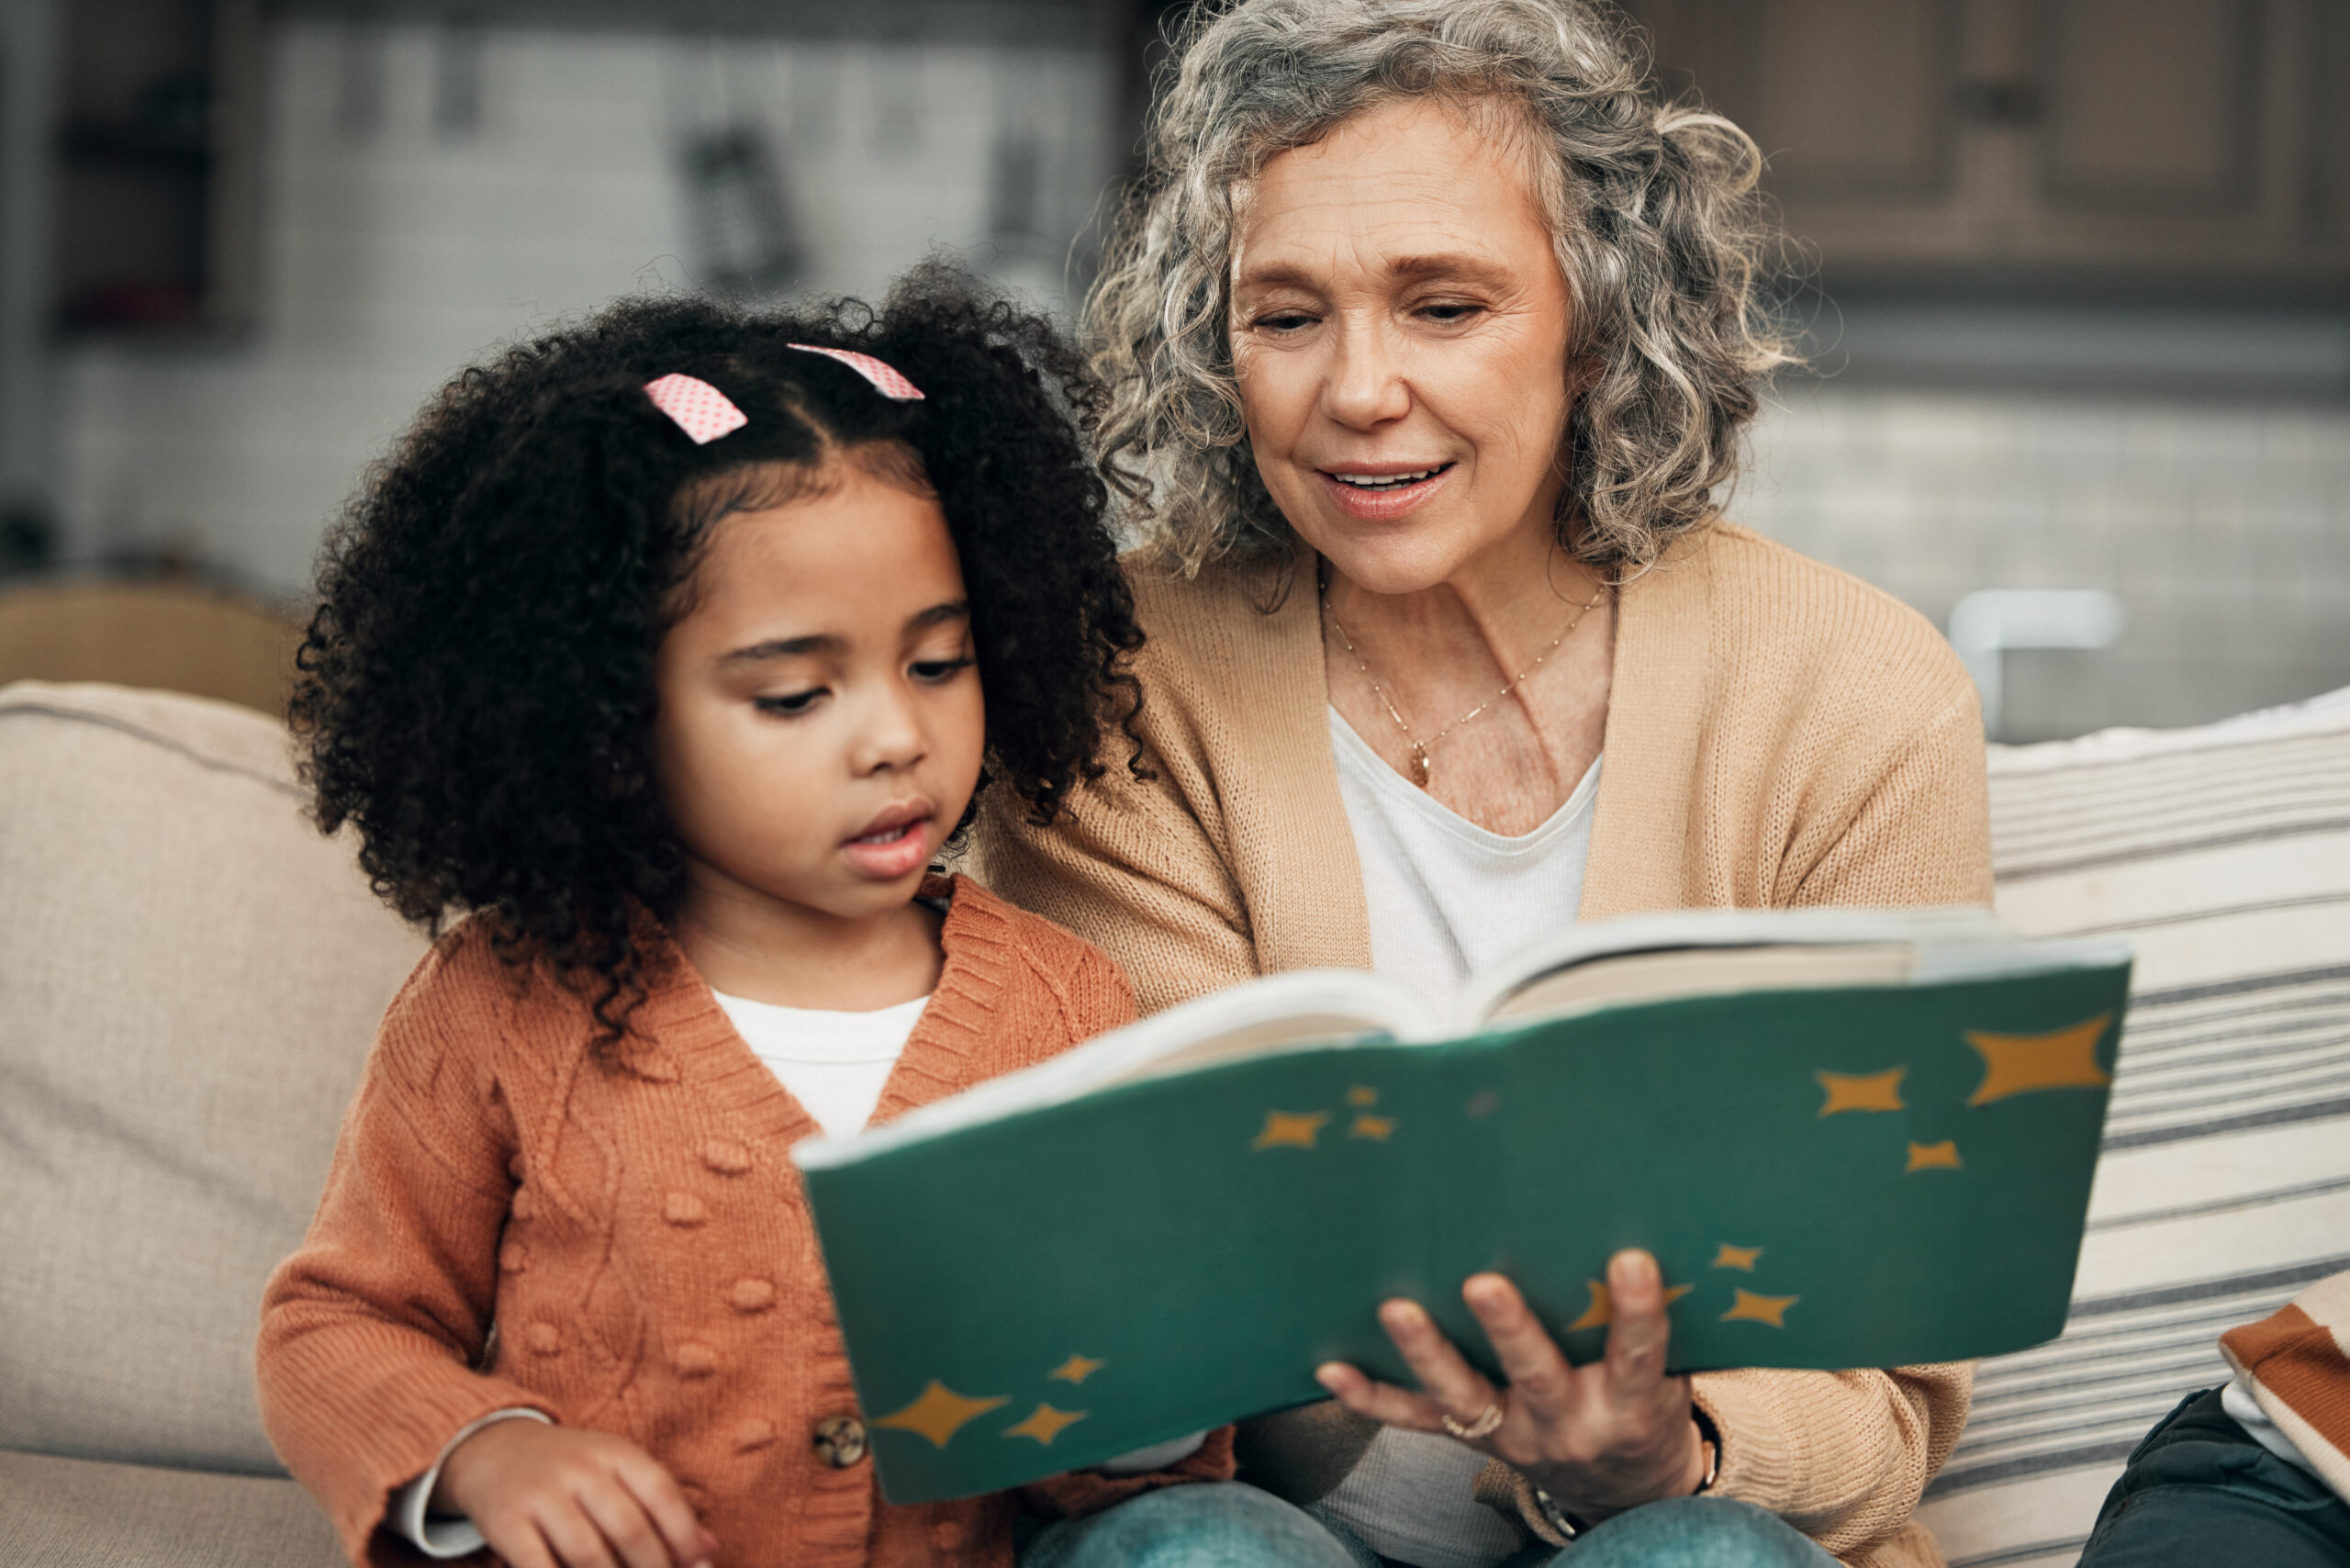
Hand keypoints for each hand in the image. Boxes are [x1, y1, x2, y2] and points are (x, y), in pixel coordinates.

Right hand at [434, 1419, 718, 1567]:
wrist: (493, 1450)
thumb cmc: (572, 1472)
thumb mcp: (617, 1472)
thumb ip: (661, 1507)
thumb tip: (710, 1550)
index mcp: (615, 1452)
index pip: (661, 1492)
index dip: (684, 1535)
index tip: (699, 1566)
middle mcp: (580, 1468)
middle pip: (629, 1527)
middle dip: (653, 1567)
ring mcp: (541, 1494)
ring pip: (588, 1554)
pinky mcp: (506, 1522)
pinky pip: (538, 1566)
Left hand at [1315, 1249, 1705, 1520]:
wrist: (1626, 1490)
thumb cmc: (1645, 1404)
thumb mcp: (1668, 1375)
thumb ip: (1648, 1321)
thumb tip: (1633, 1224)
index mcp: (1628, 1405)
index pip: (1636, 1356)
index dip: (1637, 1312)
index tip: (1631, 1260)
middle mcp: (1567, 1425)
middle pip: (1537, 1377)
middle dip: (1510, 1332)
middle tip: (1484, 1284)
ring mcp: (1513, 1436)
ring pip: (1463, 1397)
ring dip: (1428, 1353)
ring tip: (1397, 1309)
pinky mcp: (1473, 1438)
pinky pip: (1415, 1420)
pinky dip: (1372, 1397)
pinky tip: (1330, 1368)